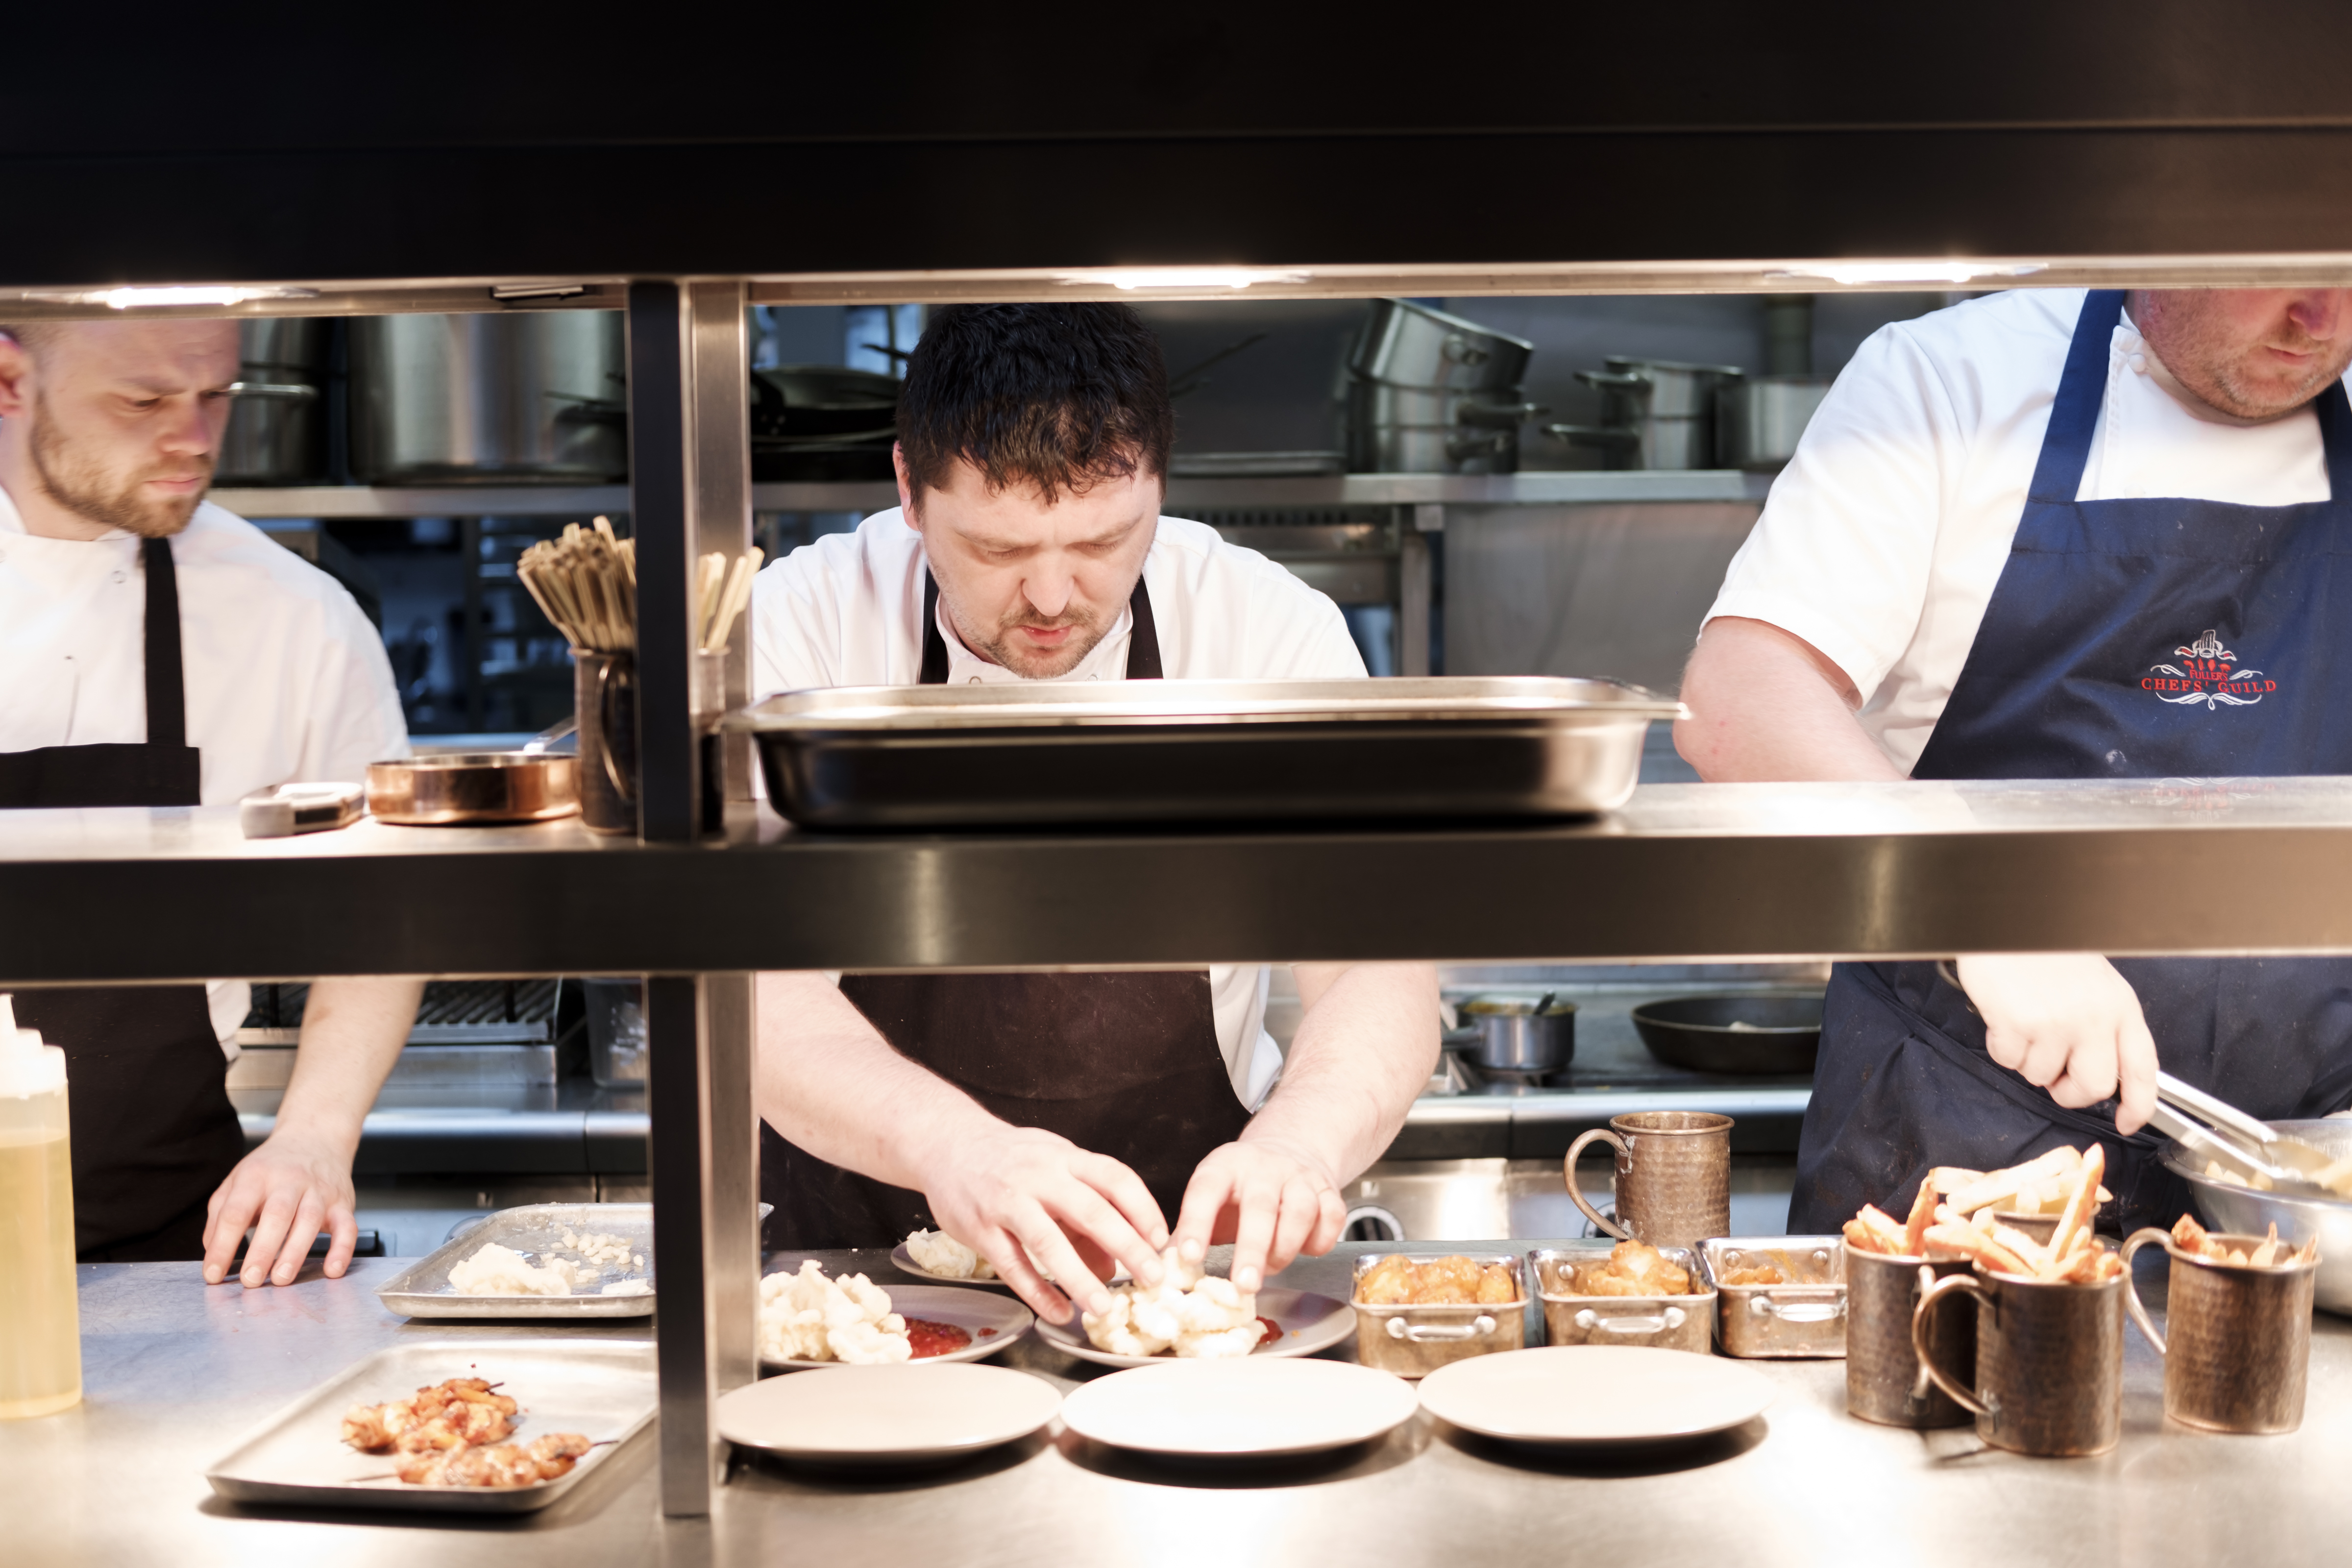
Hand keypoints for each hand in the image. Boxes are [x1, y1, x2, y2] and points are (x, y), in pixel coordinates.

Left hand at [201, 1125, 360, 1286]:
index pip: (235, 1212)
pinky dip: (342, 1249)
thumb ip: (220, 1215)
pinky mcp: (343, 1202)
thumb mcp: (237, 1180)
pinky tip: (332, 1270)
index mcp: (256, 1176)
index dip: (222, 1246)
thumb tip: (212, 1253)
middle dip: (262, 1251)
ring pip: (309, 1220)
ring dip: (295, 1252)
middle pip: (276, 1215)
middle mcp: (289, 1180)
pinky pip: (347, 1226)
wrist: (315, 1137)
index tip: (213, 1274)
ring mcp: (319, 1191)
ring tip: (281, 1279)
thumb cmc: (272, 1167)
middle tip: (250, 1280)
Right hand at [914, 1123, 1169, 1324]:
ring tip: (1103, 1307)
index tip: (1162, 1241)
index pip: (1115, 1178)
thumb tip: (1114, 1266)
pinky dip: (1038, 1292)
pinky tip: (1058, 1312)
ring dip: (1080, 1278)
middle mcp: (1039, 1175)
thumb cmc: (1012, 1160)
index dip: (1143, 1210)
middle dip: (1127, 1247)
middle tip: (1152, 1278)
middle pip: (1090, 1211)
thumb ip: (1087, 1214)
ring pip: (1049, 1242)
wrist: (947, 1143)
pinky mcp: (979, 1228)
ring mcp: (1007, 1201)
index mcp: (1065, 1157)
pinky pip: (1013, 1266)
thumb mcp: (1055, 1170)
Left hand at [1171, 1136, 1346, 1292]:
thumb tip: (1163, 1271)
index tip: (1187, 1258)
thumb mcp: (1208, 1196)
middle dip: (1252, 1250)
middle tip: (1243, 1286)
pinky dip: (1320, 1242)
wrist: (1289, 1148)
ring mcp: (1299, 1177)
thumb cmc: (1240, 1187)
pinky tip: (1305, 1251)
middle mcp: (1263, 1168)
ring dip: (1286, 1248)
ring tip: (1271, 1268)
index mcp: (1223, 1167)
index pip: (1205, 1192)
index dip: (1195, 1225)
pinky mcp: (1329, 1190)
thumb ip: (1187, 1232)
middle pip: (1260, 1207)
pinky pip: (1331, 1219)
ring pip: (1299, 1212)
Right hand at [1954, 954, 2158, 1133]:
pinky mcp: (2019, 1024)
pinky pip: (2008, 1060)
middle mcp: (2095, 1019)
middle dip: (2070, 1093)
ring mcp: (2056, 1023)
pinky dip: (2002, 1046)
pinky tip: (2005, 1018)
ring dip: (2028, 1060)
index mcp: (2121, 1008)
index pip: (2142, 1070)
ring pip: (2042, 1076)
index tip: (2127, 1122)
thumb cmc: (2049, 953)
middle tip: (2056, 1080)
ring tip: (2024, 1026)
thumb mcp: (2096, 988)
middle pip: (2093, 1087)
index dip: (2138, 1105)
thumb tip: (2098, 1078)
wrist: (2011, 923)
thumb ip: (2105, 1029)